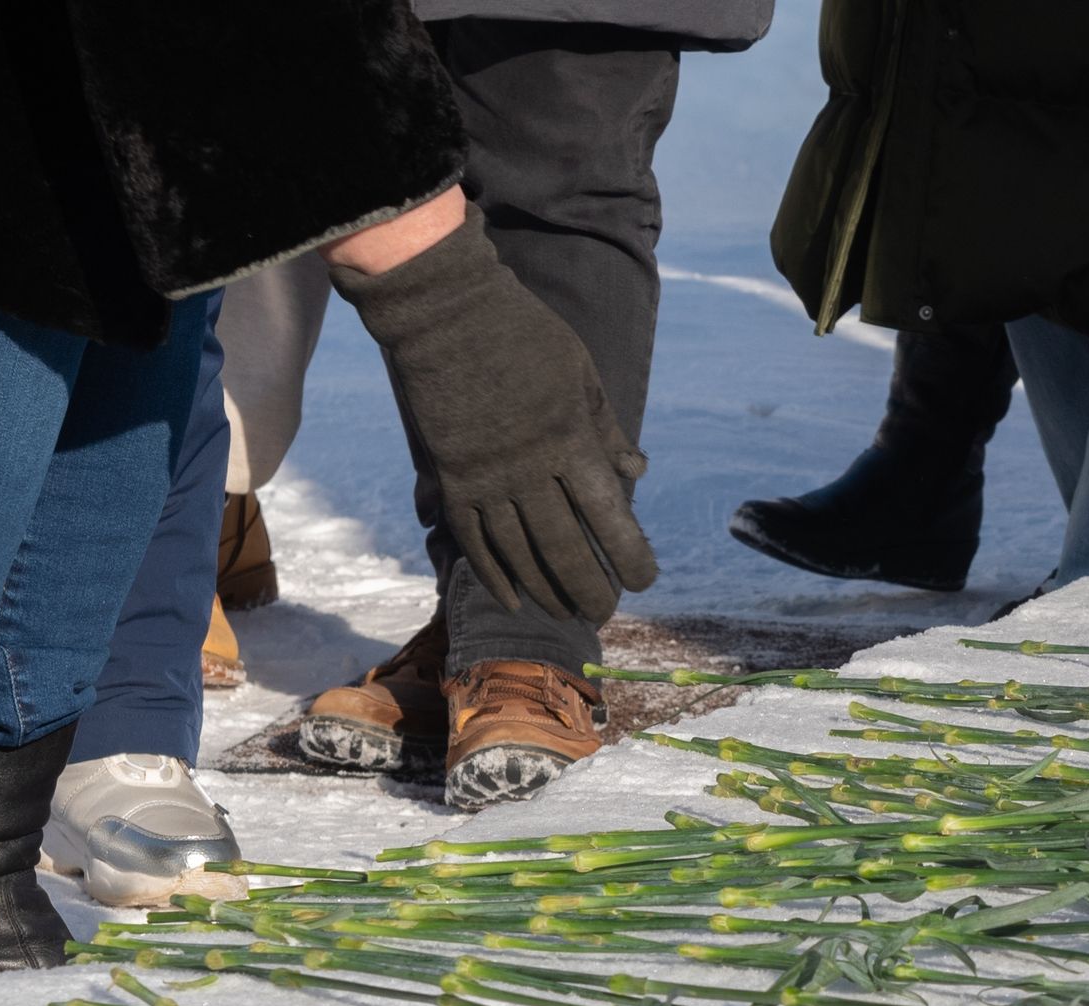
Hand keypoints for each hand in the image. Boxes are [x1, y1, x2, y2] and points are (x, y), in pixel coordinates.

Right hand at [329, 200, 655, 623]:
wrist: (443, 309)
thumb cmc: (522, 334)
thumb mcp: (580, 372)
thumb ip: (606, 427)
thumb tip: (636, 471)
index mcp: (569, 440)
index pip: (608, 515)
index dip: (629, 554)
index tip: (645, 580)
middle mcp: (528, 468)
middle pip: (564, 547)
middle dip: (589, 587)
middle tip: (604, 611)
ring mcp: (484, 476)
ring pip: (517, 552)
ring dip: (545, 589)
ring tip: (565, 613)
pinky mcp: (449, 477)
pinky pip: (472, 540)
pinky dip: (492, 574)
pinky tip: (511, 599)